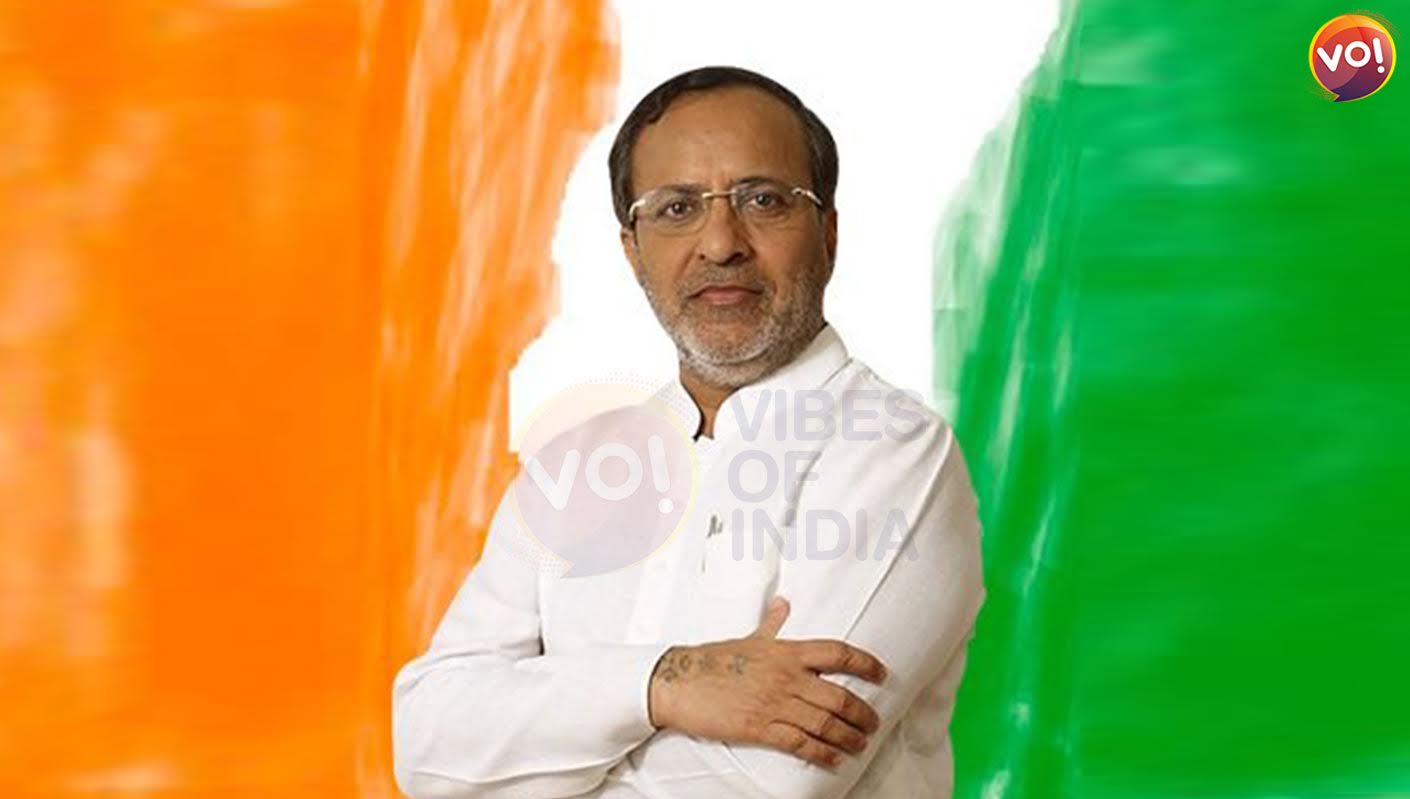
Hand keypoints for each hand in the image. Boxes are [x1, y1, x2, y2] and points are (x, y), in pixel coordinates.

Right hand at [647, 596, 887, 769]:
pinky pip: (800, 744)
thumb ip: (771, 624)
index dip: (865, 663)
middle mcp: (787, 677)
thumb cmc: (713, 660)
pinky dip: (822, 754)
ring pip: (824, 723)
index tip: (881, 674)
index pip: (837, 653)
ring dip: (848, 737)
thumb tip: (782, 604)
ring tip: (859, 744)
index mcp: (786, 651)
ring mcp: (774, 704)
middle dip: (862, 714)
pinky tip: (833, 759)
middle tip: (873, 722)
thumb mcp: (749, 638)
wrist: (680, 682)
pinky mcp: (760, 728)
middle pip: (839, 696)